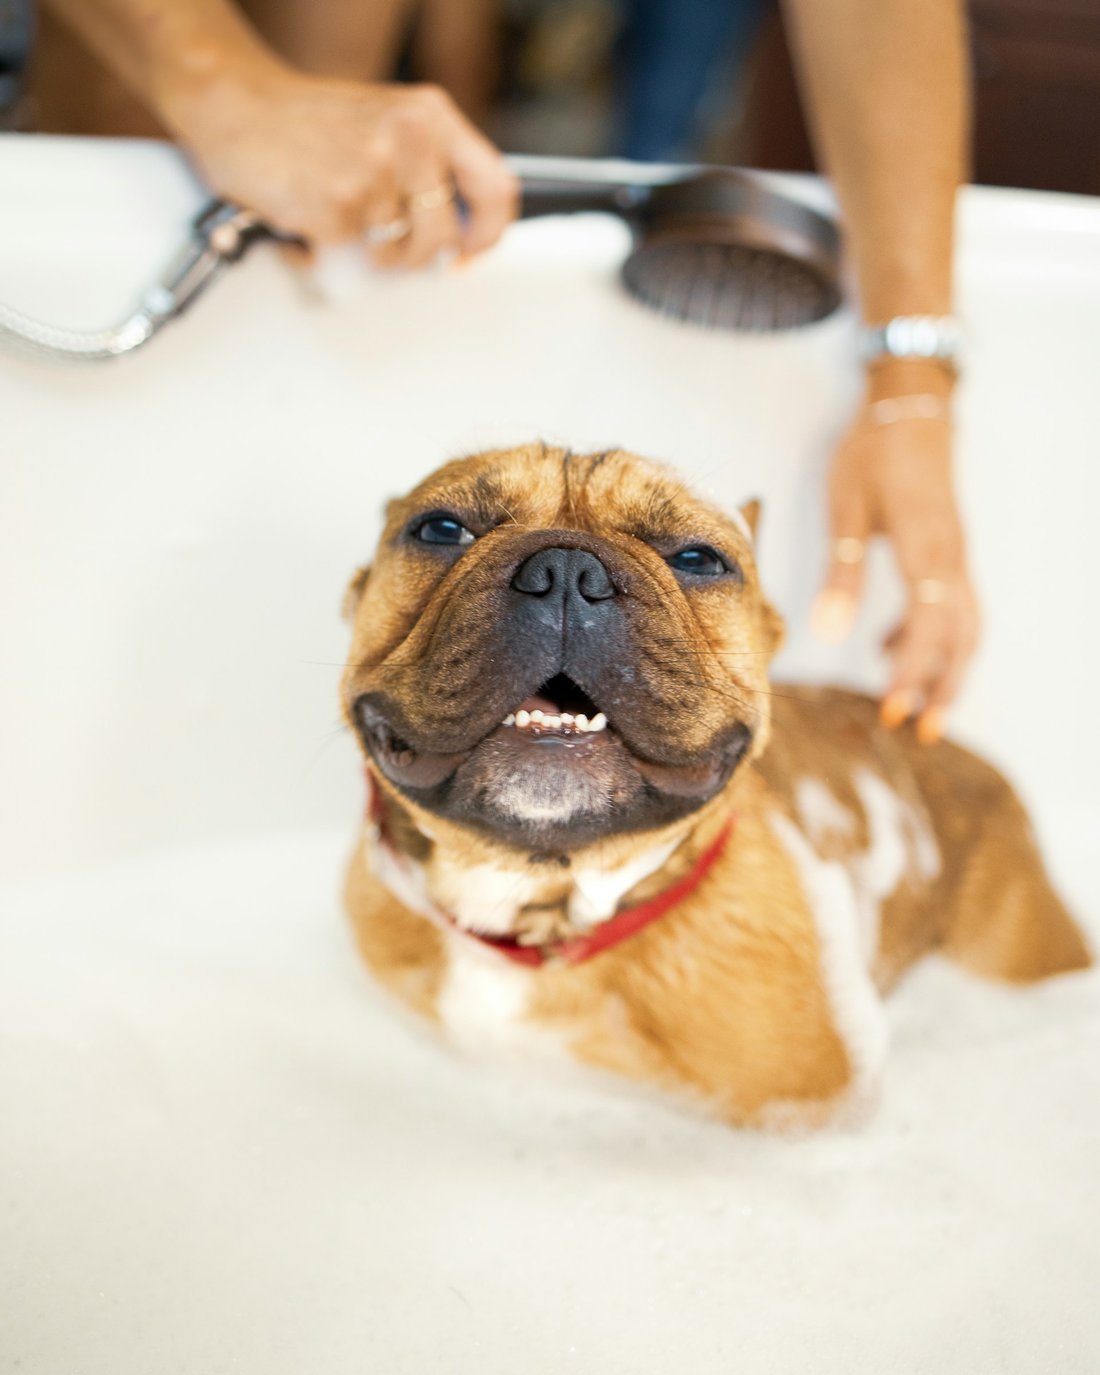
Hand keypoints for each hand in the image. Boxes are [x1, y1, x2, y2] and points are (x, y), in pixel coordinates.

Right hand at [167, 62, 517, 266]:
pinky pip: (348, 255)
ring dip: (367, 254)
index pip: (496, 189)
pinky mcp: (337, 204)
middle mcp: (411, 137)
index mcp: (431, 116)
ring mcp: (374, 171)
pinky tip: (305, 215)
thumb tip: (461, 235)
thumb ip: (430, 167)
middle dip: (414, 255)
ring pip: (397, 254)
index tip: (467, 252)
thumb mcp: (388, 123)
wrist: (235, 103)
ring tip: (338, 216)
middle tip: (384, 244)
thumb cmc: (307, 121)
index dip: (487, 235)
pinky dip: (324, 250)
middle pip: (443, 236)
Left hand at [812, 376, 980, 742]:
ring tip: (920, 708)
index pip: (929, 628)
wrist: (911, 404)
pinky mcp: (948, 549)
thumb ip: (841, 570)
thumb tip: (826, 631)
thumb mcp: (845, 506)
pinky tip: (890, 649)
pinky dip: (932, 636)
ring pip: (964, 625)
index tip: (893, 711)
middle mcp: (951, 559)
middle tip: (922, 730)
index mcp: (926, 551)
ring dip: (946, 669)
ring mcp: (955, 555)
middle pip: (960, 638)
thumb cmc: (874, 450)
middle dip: (943, 686)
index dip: (913, 674)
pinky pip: (953, 605)